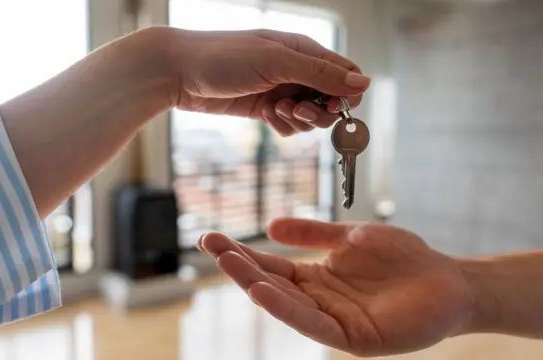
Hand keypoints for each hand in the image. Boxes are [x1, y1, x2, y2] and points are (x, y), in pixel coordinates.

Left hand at [146, 27, 369, 135]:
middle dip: (319, 112)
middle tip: (295, 110)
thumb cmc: (224, 57)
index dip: (345, 95)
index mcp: (305, 51)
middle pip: (330, 101)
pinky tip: (266, 117)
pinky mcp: (266, 108)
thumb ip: (321, 74)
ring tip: (275, 111)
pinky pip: (290, 126)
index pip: (345, 75)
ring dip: (298, 121)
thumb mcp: (277, 62)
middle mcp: (296, 71)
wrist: (178, 72)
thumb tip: (364, 84)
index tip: (331, 106)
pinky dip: (283, 126)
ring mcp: (281, 90)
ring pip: (311, 117)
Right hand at [198, 219, 474, 356]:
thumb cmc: (404, 259)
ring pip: (287, 305)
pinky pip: (314, 324)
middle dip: (240, 266)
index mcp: (318, 278)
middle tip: (210, 245)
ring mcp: (334, 321)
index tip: (212, 238)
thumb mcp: (352, 238)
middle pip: (272, 284)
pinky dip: (287, 309)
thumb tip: (271, 225)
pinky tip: (264, 291)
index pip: (272, 266)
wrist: (448, 280)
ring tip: (228, 263)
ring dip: (256, 285)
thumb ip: (314, 233)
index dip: (242, 253)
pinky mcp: (353, 338)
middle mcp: (319, 301)